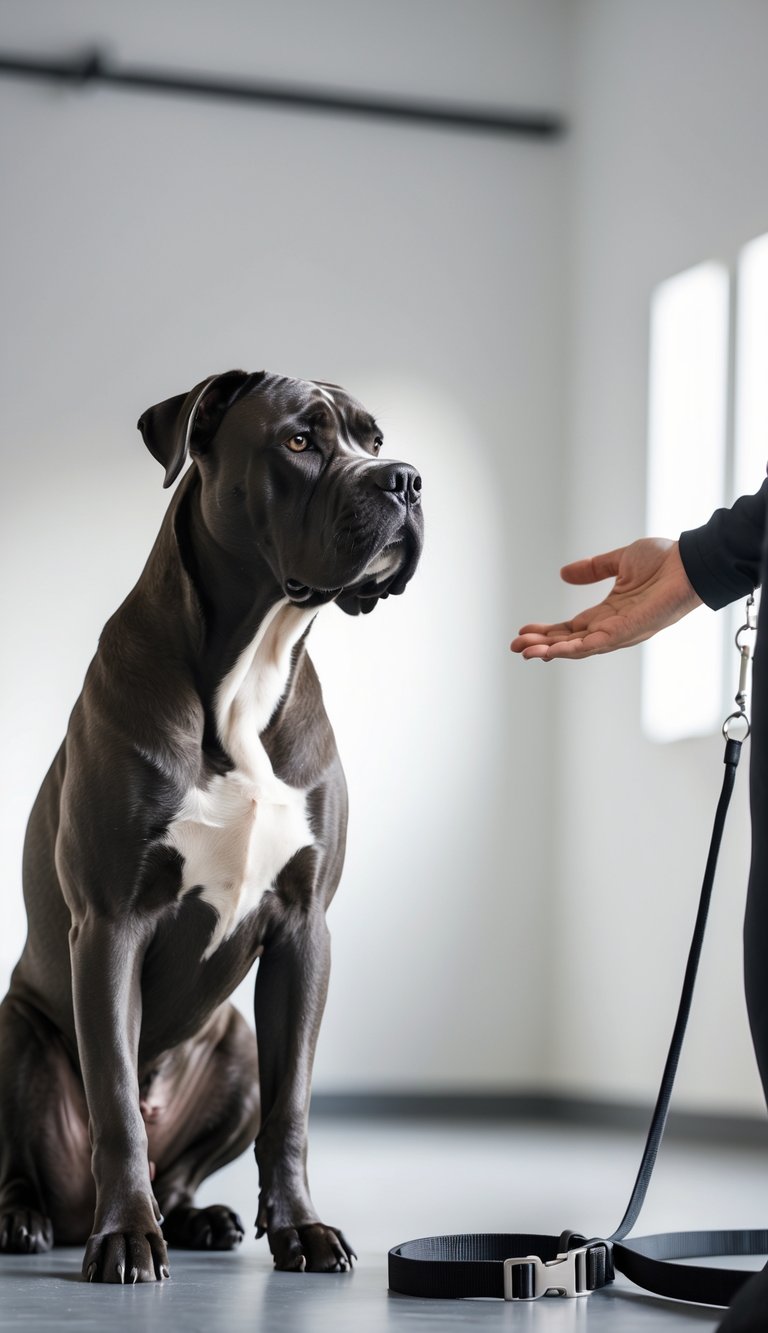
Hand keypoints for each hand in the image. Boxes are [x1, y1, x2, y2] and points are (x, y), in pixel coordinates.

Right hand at [510, 538, 702, 660]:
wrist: (690, 561)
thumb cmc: (666, 560)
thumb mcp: (620, 561)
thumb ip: (593, 568)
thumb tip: (564, 573)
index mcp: (609, 612)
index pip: (572, 628)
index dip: (548, 632)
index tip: (524, 632)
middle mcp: (613, 627)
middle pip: (571, 642)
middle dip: (542, 646)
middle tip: (516, 647)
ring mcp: (621, 632)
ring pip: (580, 649)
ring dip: (552, 652)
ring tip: (526, 653)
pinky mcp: (630, 631)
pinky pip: (597, 645)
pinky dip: (573, 650)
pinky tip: (552, 651)